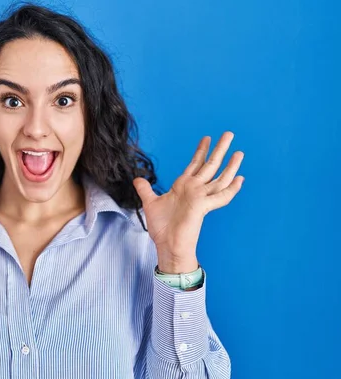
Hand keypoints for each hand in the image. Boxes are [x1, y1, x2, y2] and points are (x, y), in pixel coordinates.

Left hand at [133, 131, 243, 272]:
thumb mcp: (150, 203)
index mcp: (183, 186)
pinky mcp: (203, 207)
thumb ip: (146, 190)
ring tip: (239, 152)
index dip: (200, 151)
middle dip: (219, 149)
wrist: (167, 245)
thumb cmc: (162, 228)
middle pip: (210, 165)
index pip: (195, 164)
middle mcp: (194, 190)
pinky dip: (231, 188)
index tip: (206, 138)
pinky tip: (240, 179)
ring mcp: (201, 198)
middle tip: (229, 134)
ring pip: (219, 178)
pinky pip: (221, 196)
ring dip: (230, 166)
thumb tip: (138, 179)